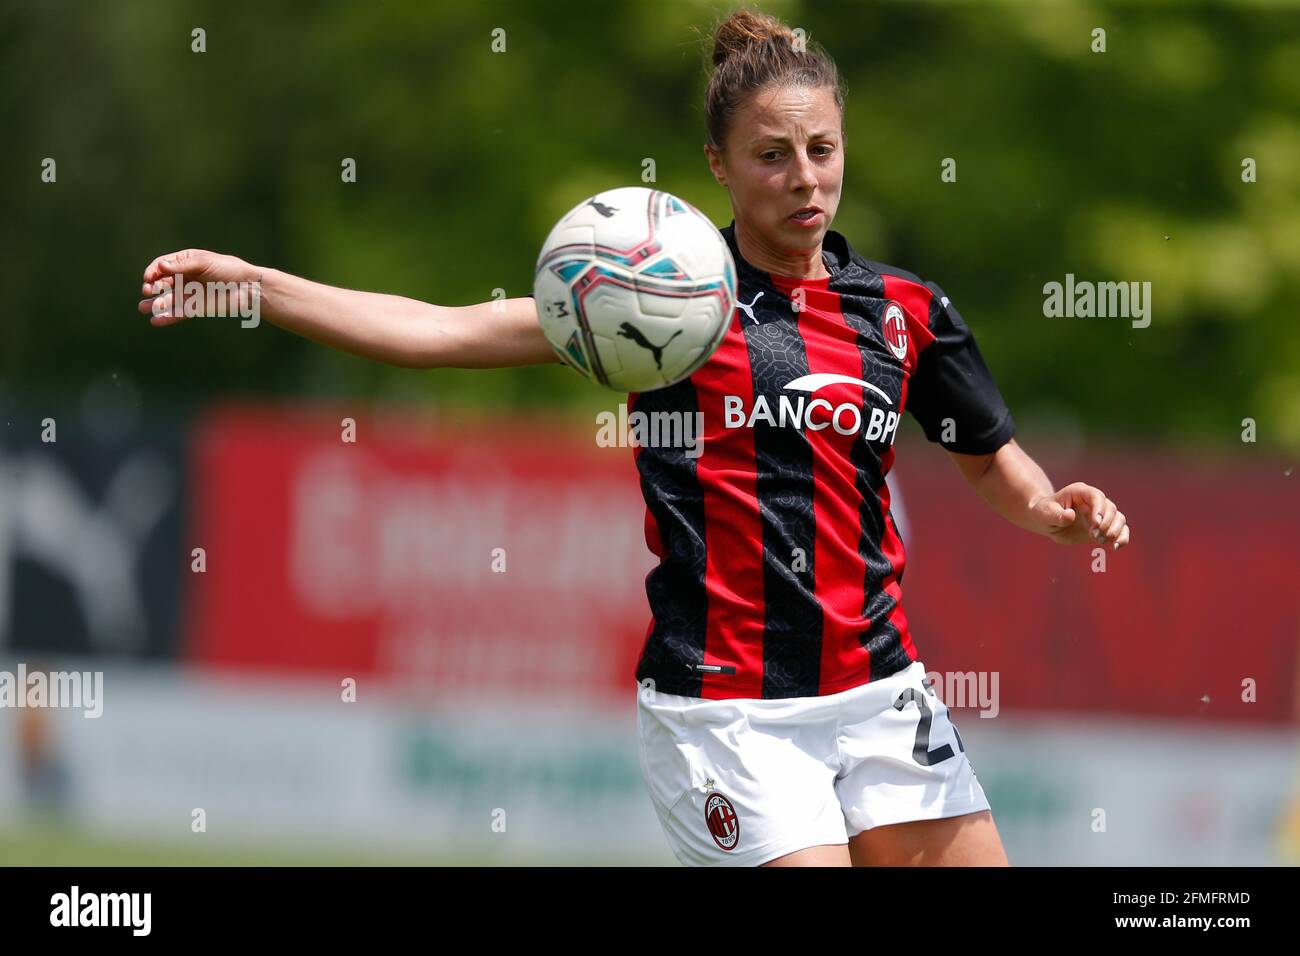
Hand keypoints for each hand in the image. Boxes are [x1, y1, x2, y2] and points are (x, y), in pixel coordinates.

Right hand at [138, 249, 258, 326]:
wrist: (248, 288)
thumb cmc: (228, 270)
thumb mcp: (204, 263)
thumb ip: (182, 266)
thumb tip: (160, 266)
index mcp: (184, 261)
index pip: (161, 266)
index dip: (153, 271)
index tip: (148, 278)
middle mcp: (183, 277)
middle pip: (161, 283)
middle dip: (152, 287)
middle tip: (148, 291)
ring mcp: (188, 293)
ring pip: (167, 300)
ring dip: (154, 304)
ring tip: (143, 308)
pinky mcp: (195, 308)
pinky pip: (178, 314)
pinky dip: (166, 318)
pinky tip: (155, 321)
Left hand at [1029, 482, 1130, 548]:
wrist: (1047, 521)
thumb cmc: (1044, 513)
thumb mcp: (1045, 514)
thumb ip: (1056, 515)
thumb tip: (1070, 515)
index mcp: (1080, 492)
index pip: (1096, 496)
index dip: (1099, 509)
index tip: (1096, 524)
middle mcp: (1094, 501)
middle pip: (1111, 508)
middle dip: (1106, 523)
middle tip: (1094, 536)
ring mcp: (1101, 514)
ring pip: (1119, 518)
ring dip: (1114, 532)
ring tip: (1099, 541)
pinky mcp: (1104, 527)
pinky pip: (1120, 530)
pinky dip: (1122, 538)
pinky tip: (1115, 547)